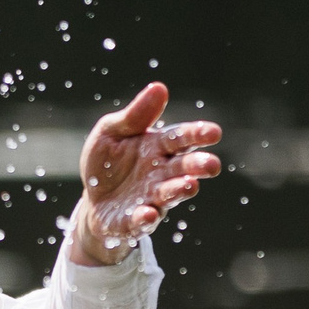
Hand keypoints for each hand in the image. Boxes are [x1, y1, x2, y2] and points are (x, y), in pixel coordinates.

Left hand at [67, 83, 222, 266]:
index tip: (214, 133)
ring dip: (179, 190)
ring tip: (189, 185)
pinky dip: (145, 217)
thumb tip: (159, 87)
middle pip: (183, 168)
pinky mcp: (134, 221)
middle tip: (212, 165)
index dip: (197, 135)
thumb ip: (135, 115)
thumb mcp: (112, 132)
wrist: (93, 200)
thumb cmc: (108, 162)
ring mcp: (151, 199)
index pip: (181, 138)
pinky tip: (148, 212)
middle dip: (198, 166)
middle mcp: (161, 174)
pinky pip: (141, 220)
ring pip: (169, 194)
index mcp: (158, 148)